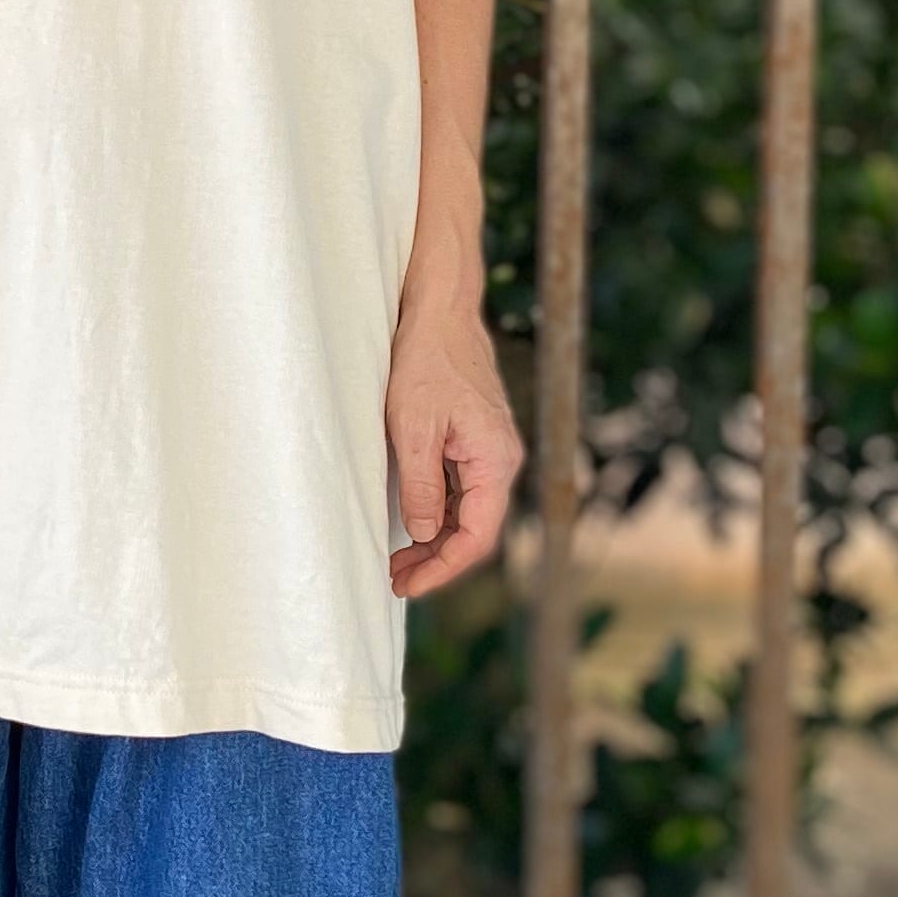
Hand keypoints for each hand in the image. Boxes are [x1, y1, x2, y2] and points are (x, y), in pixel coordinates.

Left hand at [385, 293, 522, 599]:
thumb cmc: (426, 361)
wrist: (440, 310)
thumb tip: (424, 533)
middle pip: (475, 530)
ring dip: (435, 539)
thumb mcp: (413, 428)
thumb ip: (421, 486)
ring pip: (469, 513)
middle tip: (395, 579)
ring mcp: (491, 451)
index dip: (443, 569)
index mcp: (495, 461)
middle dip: (436, 561)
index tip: (408, 586)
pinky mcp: (477, 440)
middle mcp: (502, 460)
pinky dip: (438, 512)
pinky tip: (411, 523)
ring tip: (396, 559)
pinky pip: (463, 490)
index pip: (477, 537)